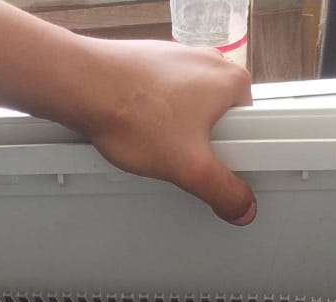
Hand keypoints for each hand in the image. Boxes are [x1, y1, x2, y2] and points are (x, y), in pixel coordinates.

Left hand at [79, 41, 255, 224]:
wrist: (85, 85)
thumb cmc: (134, 112)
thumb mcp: (189, 167)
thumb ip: (222, 191)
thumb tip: (242, 206)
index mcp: (232, 82)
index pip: (250, 130)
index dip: (231, 157)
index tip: (210, 167)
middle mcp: (210, 63)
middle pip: (218, 123)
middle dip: (199, 146)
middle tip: (178, 157)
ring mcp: (180, 61)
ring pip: (189, 113)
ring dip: (174, 134)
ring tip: (154, 142)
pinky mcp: (153, 65)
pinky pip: (165, 102)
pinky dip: (154, 119)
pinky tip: (139, 130)